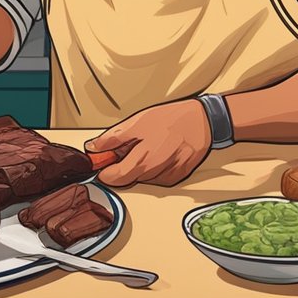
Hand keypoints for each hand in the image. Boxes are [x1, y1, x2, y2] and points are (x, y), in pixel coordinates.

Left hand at [84, 100, 211, 186]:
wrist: (203, 121)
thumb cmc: (172, 119)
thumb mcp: (136, 123)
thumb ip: (113, 139)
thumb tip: (93, 148)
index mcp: (142, 161)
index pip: (113, 179)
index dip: (104, 171)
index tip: (102, 162)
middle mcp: (155, 175)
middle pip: (128, 178)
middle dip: (124, 165)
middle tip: (130, 146)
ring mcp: (167, 178)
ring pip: (143, 178)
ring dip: (140, 166)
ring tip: (150, 145)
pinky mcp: (177, 177)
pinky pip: (158, 177)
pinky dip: (155, 167)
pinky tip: (162, 152)